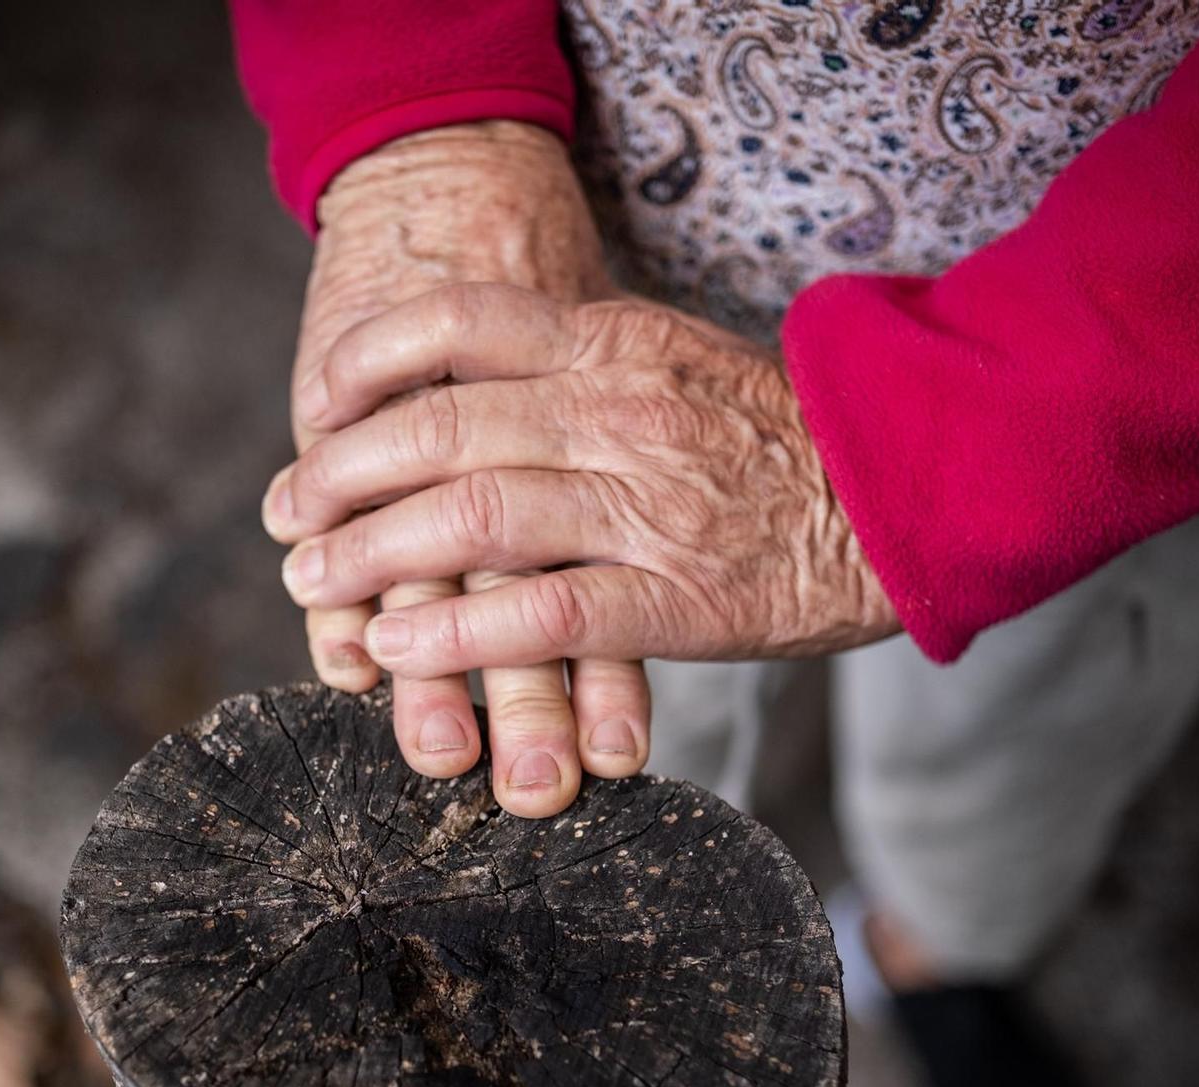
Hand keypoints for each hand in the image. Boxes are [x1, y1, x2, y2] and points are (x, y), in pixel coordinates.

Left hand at [268, 283, 899, 672]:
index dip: (363, 367)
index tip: (315, 409)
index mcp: (612, 343)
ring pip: (472, 521)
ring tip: (315, 585)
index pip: (455, 323)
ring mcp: (646, 506)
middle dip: (339, 476)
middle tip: (288, 516)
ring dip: (371, 559)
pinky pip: (543, 616)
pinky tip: (398, 652)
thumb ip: (581, 364)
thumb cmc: (783, 433)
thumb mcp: (675, 359)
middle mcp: (616, 411)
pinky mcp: (678, 598)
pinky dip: (457, 637)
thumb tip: (477, 377)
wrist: (911, 489)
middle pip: (437, 429)